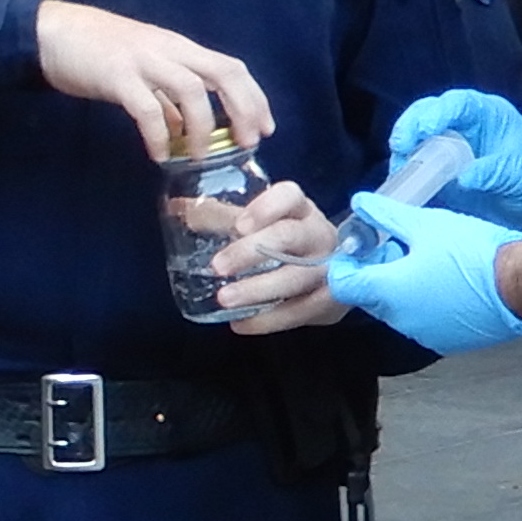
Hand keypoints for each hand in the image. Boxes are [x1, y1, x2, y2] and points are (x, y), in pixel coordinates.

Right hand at [33, 2, 271, 162]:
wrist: (51, 32)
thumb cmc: (97, 51)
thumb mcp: (142, 69)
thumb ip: (165, 97)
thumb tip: (183, 131)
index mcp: (179, 48)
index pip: (231, 67)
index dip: (255, 98)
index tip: (265, 129)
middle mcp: (169, 50)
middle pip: (223, 73)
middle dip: (243, 109)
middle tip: (247, 144)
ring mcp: (144, 61)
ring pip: (191, 90)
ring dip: (203, 127)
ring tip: (200, 157)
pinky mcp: (116, 76)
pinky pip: (146, 108)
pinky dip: (158, 134)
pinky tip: (158, 155)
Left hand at [204, 178, 348, 335]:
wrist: (343, 275)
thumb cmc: (290, 242)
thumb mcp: (264, 224)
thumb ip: (223, 217)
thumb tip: (178, 207)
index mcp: (299, 209)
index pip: (289, 196)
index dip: (266, 207)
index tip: (239, 225)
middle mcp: (317, 234)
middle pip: (288, 237)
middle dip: (251, 252)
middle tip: (217, 267)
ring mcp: (329, 267)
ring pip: (296, 277)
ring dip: (258, 289)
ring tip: (224, 299)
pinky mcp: (331, 300)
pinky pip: (301, 311)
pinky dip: (269, 320)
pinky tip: (241, 324)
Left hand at [323, 192, 521, 356]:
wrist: (521, 284)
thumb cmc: (474, 252)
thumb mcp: (426, 224)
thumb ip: (386, 215)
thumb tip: (360, 203)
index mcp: (388, 291)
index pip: (342, 285)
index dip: (345, 264)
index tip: (360, 247)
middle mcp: (399, 319)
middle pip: (369, 297)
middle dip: (375, 273)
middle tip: (398, 247)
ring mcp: (422, 334)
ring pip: (396, 309)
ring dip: (400, 289)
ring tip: (426, 262)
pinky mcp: (445, 341)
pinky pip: (422, 321)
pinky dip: (424, 304)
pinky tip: (445, 283)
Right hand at [380, 87, 521, 231]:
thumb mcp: (520, 174)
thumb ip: (493, 173)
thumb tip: (463, 178)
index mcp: (487, 114)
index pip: (458, 104)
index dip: (437, 113)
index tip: (423, 129)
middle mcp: (462, 124)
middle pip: (427, 113)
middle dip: (410, 127)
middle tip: (400, 146)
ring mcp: (447, 146)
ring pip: (416, 137)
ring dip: (404, 153)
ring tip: (398, 171)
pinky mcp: (439, 169)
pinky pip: (416, 166)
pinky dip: (406, 174)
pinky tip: (402, 186)